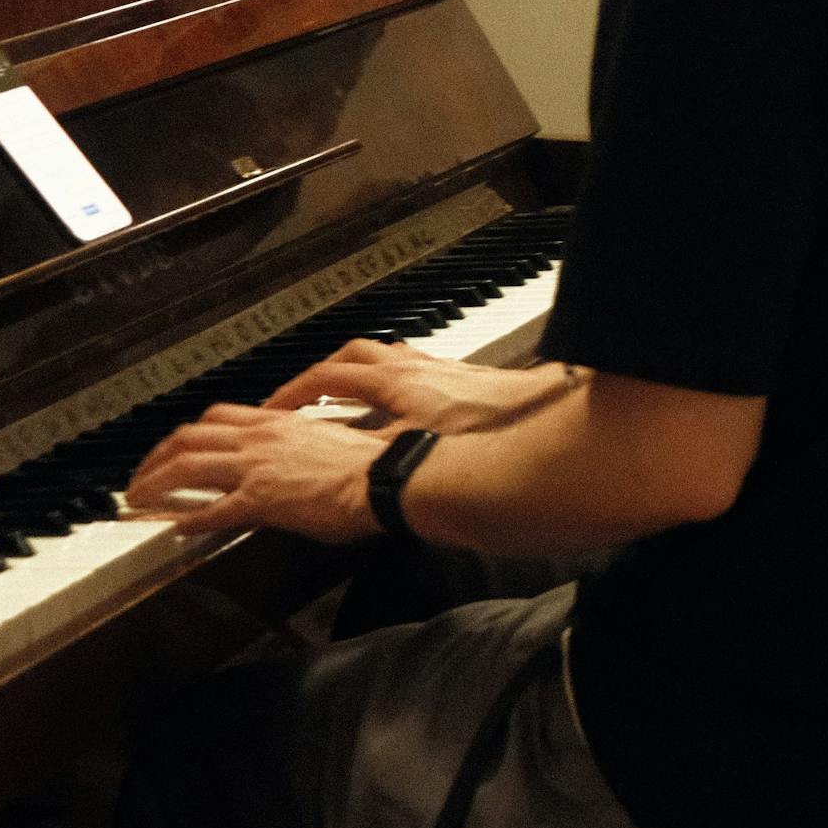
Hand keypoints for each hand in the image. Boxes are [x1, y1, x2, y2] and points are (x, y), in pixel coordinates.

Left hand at [125, 404, 382, 541]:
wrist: (386, 479)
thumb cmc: (370, 465)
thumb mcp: (328, 444)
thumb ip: (302, 447)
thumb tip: (296, 459)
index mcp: (279, 423)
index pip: (219, 417)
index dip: (188, 433)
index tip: (176, 446)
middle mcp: (261, 438)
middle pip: (189, 436)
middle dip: (156, 455)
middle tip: (142, 474)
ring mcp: (257, 467)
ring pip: (186, 465)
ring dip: (154, 482)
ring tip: (138, 499)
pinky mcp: (260, 500)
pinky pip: (211, 509)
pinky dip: (187, 518)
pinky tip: (175, 528)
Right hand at [260, 341, 564, 432]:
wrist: (553, 426)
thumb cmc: (493, 436)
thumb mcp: (415, 457)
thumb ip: (373, 461)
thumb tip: (338, 472)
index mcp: (398, 381)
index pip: (329, 376)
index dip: (295, 393)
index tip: (274, 409)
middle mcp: (422, 368)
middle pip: (358, 355)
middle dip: (325, 373)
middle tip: (304, 393)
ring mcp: (448, 371)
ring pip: (393, 357)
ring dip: (365, 371)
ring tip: (350, 392)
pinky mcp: (475, 381)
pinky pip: (422, 370)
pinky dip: (401, 382)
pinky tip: (408, 404)